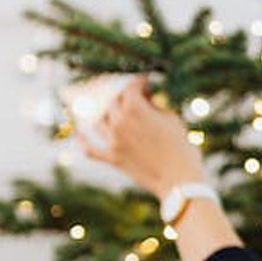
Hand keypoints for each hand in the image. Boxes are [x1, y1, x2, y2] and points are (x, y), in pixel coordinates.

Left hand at [77, 75, 205, 199]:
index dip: (138, 82)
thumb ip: (155, 108)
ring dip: (106, 113)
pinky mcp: (112, 158)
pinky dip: (83, 140)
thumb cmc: (182, 147)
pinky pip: (90, 149)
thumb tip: (146, 102)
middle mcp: (119, 122)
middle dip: (123, 96)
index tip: (144, 81)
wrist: (179, 179)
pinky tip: (79, 133)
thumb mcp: (172, 120)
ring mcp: (113, 141)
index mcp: (135, 109)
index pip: (130, 88)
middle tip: (132, 96)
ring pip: (100, 120)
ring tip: (112, 111)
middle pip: (113, 102)